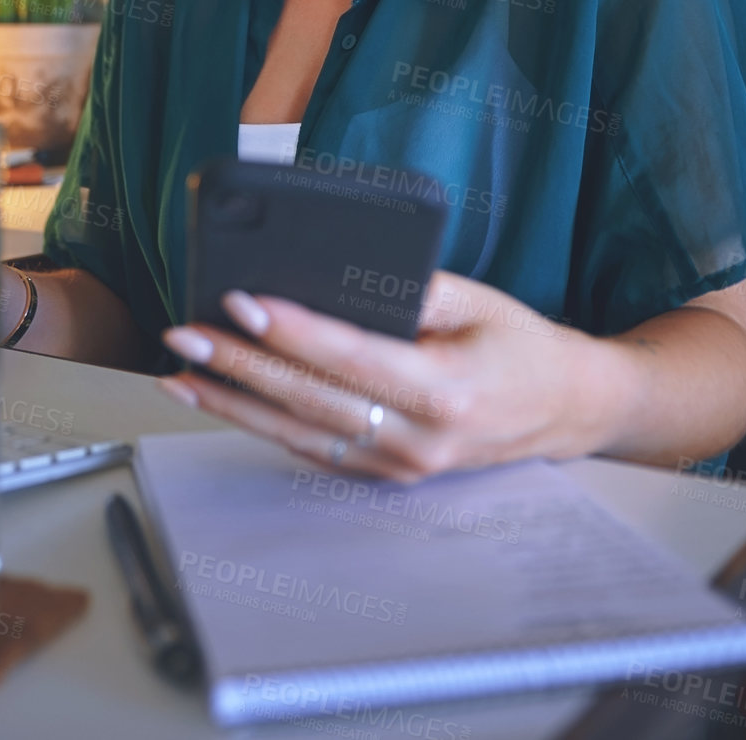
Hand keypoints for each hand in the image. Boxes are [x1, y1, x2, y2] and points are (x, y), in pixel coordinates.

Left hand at [157, 271, 614, 481]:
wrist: (564, 408)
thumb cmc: (519, 344)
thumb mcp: (476, 300)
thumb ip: (409, 289)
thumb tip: (334, 271)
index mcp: (446, 393)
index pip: (350, 359)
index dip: (291, 331)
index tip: (242, 301)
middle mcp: (419, 442)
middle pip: (310, 400)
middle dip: (241, 365)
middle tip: (188, 334)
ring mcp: (399, 468)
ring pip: (298, 434)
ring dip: (234, 403)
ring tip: (181, 373)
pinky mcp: (385, 474)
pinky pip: (313, 447)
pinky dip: (262, 422)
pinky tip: (223, 398)